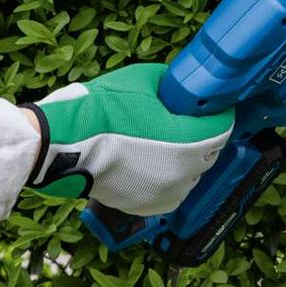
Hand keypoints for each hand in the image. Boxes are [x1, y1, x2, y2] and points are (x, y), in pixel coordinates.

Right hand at [22, 63, 233, 216]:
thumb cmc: (104, 108)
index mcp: (187, 142)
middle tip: (192, 118)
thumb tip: (189, 87)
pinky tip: (156, 159)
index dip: (220, 112)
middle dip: (206, 133)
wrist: (62, 142)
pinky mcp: (145, 206)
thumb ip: (176, 86)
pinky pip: (171, 190)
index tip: (215, 105)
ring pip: (193, 173)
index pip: (223, 127)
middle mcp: (181, 173)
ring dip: (189, 157)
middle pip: (211, 151)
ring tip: (171, 139)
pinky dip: (170, 176)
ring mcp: (163, 193)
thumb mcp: (148, 80)